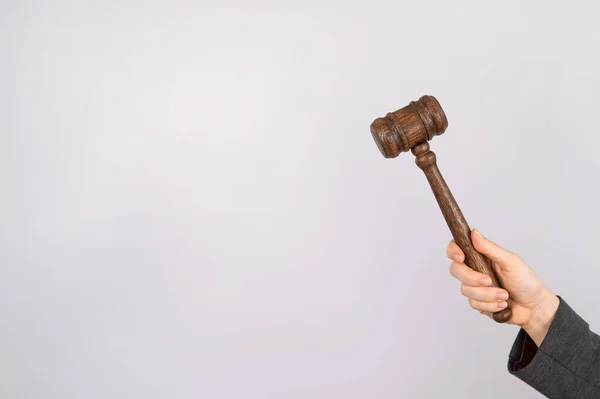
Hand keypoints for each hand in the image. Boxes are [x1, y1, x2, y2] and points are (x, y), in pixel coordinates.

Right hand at [447, 228, 559, 345]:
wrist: (534, 308)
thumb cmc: (526, 282)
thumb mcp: (510, 261)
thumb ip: (490, 248)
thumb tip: (474, 232)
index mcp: (481, 256)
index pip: (457, 248)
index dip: (453, 251)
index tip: (460, 257)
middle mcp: (475, 270)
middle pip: (456, 270)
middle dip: (472, 278)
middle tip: (489, 281)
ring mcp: (475, 287)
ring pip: (466, 289)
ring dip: (487, 295)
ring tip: (504, 295)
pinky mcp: (478, 302)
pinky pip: (474, 304)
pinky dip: (490, 305)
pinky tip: (502, 304)